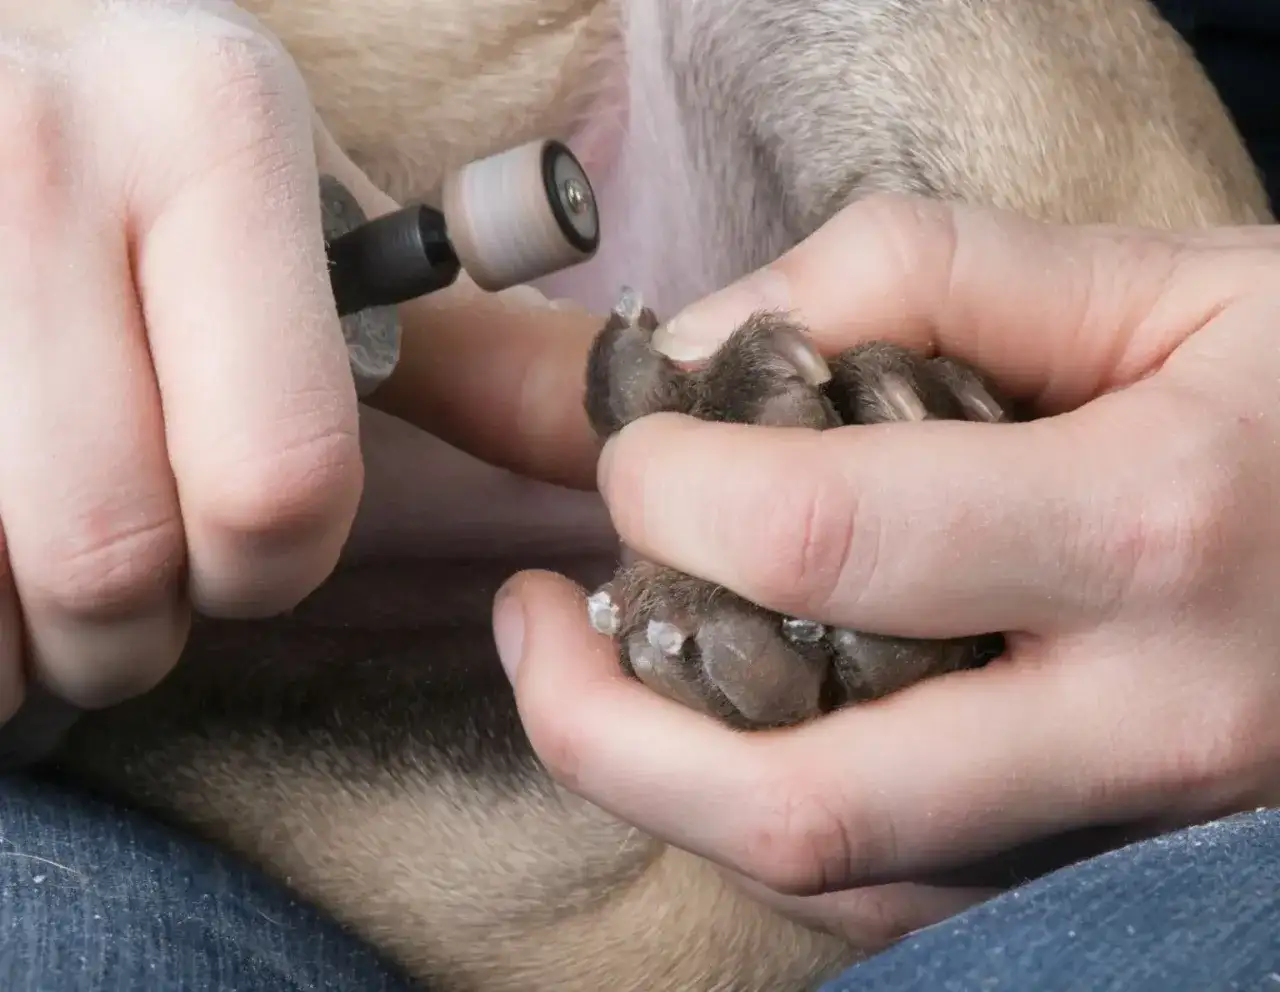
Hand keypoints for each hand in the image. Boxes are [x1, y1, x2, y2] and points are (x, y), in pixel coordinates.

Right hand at [0, 0, 611, 728]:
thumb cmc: (137, 144)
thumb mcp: (274, 178)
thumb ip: (415, 313)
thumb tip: (584, 429)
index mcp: (212, 127)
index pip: (278, 478)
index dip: (272, 570)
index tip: (251, 556)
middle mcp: (43, 152)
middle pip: (110, 561)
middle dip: (134, 630)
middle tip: (131, 589)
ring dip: (25, 634)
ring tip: (38, 566)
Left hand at [493, 192, 1279, 938]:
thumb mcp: (1159, 280)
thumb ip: (915, 276)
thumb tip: (707, 342)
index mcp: (1150, 533)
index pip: (819, 543)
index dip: (670, 489)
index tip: (637, 448)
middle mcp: (1135, 725)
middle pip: (796, 804)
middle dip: (600, 726)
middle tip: (528, 623)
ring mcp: (1118, 833)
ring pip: (828, 878)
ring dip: (665, 781)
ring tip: (605, 663)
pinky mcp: (1097, 873)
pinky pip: (883, 893)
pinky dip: (761, 815)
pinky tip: (730, 719)